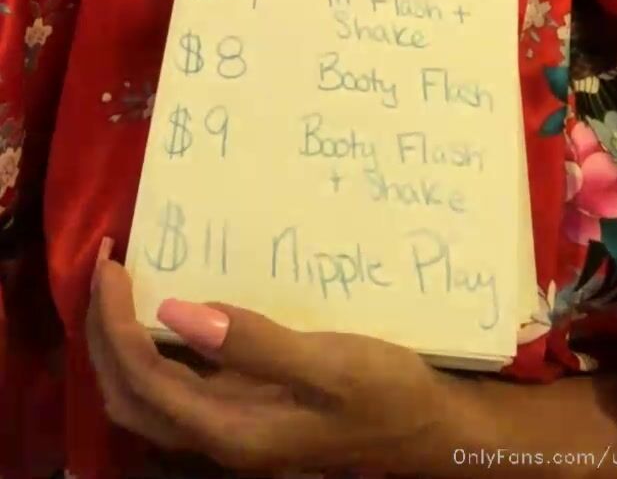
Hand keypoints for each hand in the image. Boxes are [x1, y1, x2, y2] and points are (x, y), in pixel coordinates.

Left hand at [85, 241, 445, 474]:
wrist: (428, 427)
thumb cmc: (384, 392)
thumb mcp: (328, 363)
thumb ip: (253, 342)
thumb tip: (175, 311)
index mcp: (231, 430)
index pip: (143, 378)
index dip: (115, 323)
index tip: (114, 263)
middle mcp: (218, 436)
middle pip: (127, 392)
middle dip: (103, 331)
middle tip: (107, 265)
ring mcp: (230, 425)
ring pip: (146, 393)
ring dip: (121, 341)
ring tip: (123, 282)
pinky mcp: (244, 410)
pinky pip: (175, 383)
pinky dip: (152, 346)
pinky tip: (169, 306)